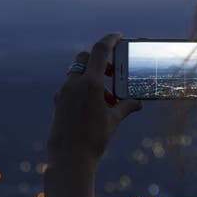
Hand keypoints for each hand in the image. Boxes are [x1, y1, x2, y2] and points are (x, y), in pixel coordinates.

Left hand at [48, 33, 142, 171]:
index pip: (99, 50)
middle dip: (99, 61)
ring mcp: (63, 93)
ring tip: (106, 99)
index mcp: (89, 84)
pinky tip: (92, 107)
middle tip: (112, 73)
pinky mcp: (58, 103)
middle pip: (84, 58)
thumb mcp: (113, 121)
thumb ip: (126, 107)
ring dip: (92, 79)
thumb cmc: (93, 140)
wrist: (69, 160)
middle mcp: (73, 84)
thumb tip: (138, 103)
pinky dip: (82, 90)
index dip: (110, 39)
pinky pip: (70, 88)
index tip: (118, 36)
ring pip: (77, 74)